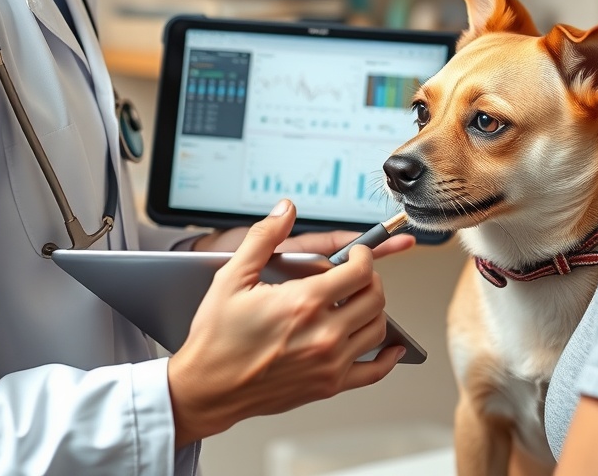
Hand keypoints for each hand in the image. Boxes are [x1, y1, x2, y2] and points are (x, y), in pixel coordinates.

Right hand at [167, 200, 406, 448]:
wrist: (207, 388)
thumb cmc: (217, 338)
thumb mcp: (232, 277)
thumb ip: (263, 237)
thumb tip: (285, 210)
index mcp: (304, 302)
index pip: (360, 271)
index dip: (364, 255)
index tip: (357, 253)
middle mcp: (323, 334)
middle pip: (375, 297)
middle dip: (371, 278)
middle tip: (358, 273)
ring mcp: (329, 363)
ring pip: (378, 328)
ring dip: (376, 309)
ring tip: (359, 301)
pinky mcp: (329, 385)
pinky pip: (374, 372)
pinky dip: (387, 357)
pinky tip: (390, 347)